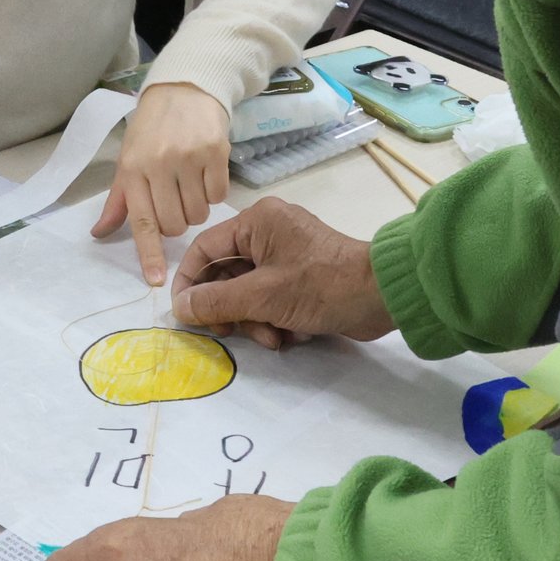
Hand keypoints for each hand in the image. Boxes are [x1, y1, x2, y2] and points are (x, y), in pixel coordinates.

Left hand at [95, 83, 229, 286]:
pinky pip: (219, 196)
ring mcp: (189, 158)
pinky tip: (205, 174)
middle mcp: (159, 165)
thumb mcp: (128, 161)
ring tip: (189, 185)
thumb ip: (118, 201)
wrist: (183, 90)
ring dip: (196, 209)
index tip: (157, 280)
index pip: (142, 222)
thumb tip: (99, 233)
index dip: (149, 254)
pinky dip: (214, 193)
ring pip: (198, 214)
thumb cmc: (151, 130)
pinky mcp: (216, 151)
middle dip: (176, 224)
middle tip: (174, 201)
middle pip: (174, 225)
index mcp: (133, 170)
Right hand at [172, 197, 393, 348]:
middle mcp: (270, 232)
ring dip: (255, 320)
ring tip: (273, 339)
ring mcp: (287, 255)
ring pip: (248, 291)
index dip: (190, 281)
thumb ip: (215, 302)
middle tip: (229, 333)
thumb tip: (178, 308)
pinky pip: (271, 298)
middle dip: (230, 309)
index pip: (206, 248)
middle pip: (227, 273)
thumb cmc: (320, 286)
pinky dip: (274, 319)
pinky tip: (289, 335)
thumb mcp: (262, 296)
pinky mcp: (302, 277)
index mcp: (258, 222)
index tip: (182, 313)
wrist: (381, 296)